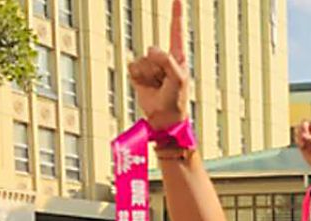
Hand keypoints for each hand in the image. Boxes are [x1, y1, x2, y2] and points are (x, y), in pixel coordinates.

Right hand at [127, 0, 188, 130]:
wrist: (163, 117)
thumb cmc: (176, 99)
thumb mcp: (178, 79)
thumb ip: (167, 61)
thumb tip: (151, 49)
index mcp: (177, 56)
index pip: (176, 30)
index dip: (176, 13)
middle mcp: (163, 57)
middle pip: (153, 51)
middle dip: (157, 68)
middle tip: (164, 84)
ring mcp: (149, 64)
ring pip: (142, 60)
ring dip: (148, 75)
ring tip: (157, 86)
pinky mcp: (138, 72)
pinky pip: (133, 66)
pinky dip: (138, 77)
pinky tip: (147, 86)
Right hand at [294, 92, 310, 183]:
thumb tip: (302, 136)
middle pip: (305, 121)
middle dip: (303, 129)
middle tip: (306, 139)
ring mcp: (309, 134)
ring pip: (299, 128)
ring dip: (300, 137)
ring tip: (307, 145)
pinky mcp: (303, 140)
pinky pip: (296, 136)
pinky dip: (298, 142)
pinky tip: (304, 147)